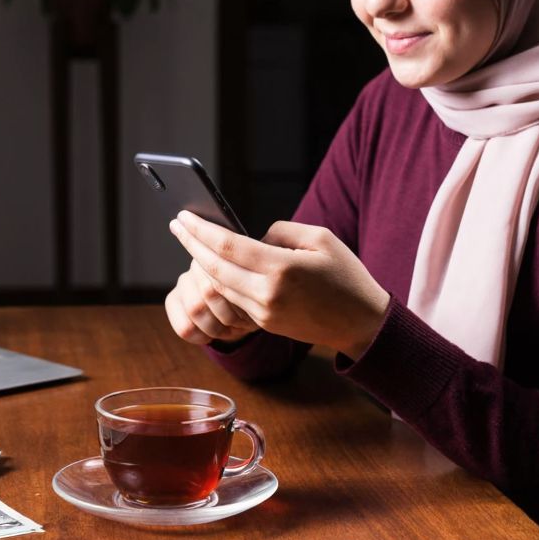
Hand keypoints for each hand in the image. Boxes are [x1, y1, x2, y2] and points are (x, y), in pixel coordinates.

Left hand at [168, 211, 389, 359]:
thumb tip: (250, 238)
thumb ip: (280, 232)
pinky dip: (219, 280)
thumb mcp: (320, 239)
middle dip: (191, 244)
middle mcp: (267, 294)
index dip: (200, 230)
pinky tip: (212, 264)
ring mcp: (264, 313)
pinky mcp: (265, 323)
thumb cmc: (346, 276)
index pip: (227, 246)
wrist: (361, 324)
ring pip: (219, 285)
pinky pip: (233, 299)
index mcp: (282, 269)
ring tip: (191, 241)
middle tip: (177, 225)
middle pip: (214, 267)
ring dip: (202, 263)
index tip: (183, 216)